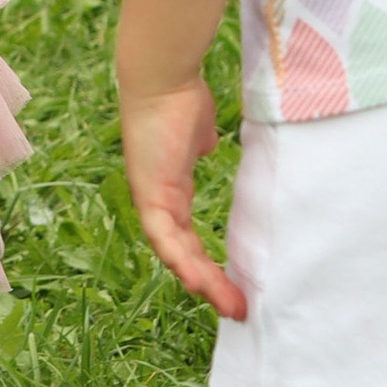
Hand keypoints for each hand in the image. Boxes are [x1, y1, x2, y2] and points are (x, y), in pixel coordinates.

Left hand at [117, 78, 246, 319]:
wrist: (163, 79)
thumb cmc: (181, 97)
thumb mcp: (199, 131)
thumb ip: (199, 146)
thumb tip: (206, 147)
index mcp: (169, 189)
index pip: (186, 237)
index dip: (204, 263)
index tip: (230, 284)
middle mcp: (157, 200)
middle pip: (183, 253)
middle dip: (210, 282)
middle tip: (237, 307)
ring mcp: (151, 199)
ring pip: (175, 253)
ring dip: (203, 281)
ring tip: (230, 306)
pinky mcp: (150, 193)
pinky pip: (164, 236)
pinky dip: (180, 261)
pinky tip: (198, 283)